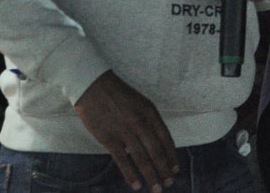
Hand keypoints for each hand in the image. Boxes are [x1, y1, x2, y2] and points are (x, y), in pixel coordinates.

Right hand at [75, 71, 181, 191]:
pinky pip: (122, 160)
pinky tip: (136, 184)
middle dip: (164, 170)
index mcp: (150, 113)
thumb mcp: (141, 103)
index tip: (175, 169)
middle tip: (168, 184)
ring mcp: (125, 131)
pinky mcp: (109, 138)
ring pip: (142, 158)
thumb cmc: (118, 95)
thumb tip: (157, 144)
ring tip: (156, 188)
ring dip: (151, 176)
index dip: (171, 156)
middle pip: (156, 152)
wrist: (94, 87)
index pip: (166, 139)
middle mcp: (140, 123)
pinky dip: (131, 174)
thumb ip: (149, 122)